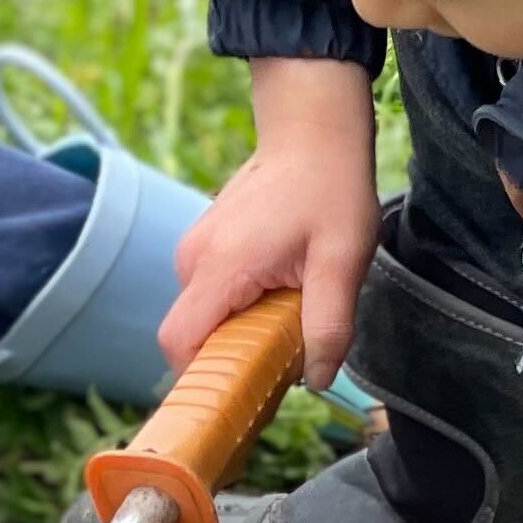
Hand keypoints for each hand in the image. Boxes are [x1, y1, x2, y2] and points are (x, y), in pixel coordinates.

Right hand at [162, 57, 381, 382]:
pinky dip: (239, 306)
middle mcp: (194, 258)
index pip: (180, 342)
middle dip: (233, 355)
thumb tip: (317, 380)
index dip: (203, 379)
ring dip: (241, 328)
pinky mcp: (206, 243)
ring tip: (290, 310)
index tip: (242, 393)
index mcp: (221, 266)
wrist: (313, 129)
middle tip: (287, 352)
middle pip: (192, 335)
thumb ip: (329, 324)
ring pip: (204, 315)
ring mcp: (196, 247)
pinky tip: (280, 290)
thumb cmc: (329, 188)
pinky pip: (211, 293)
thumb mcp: (343, 261)